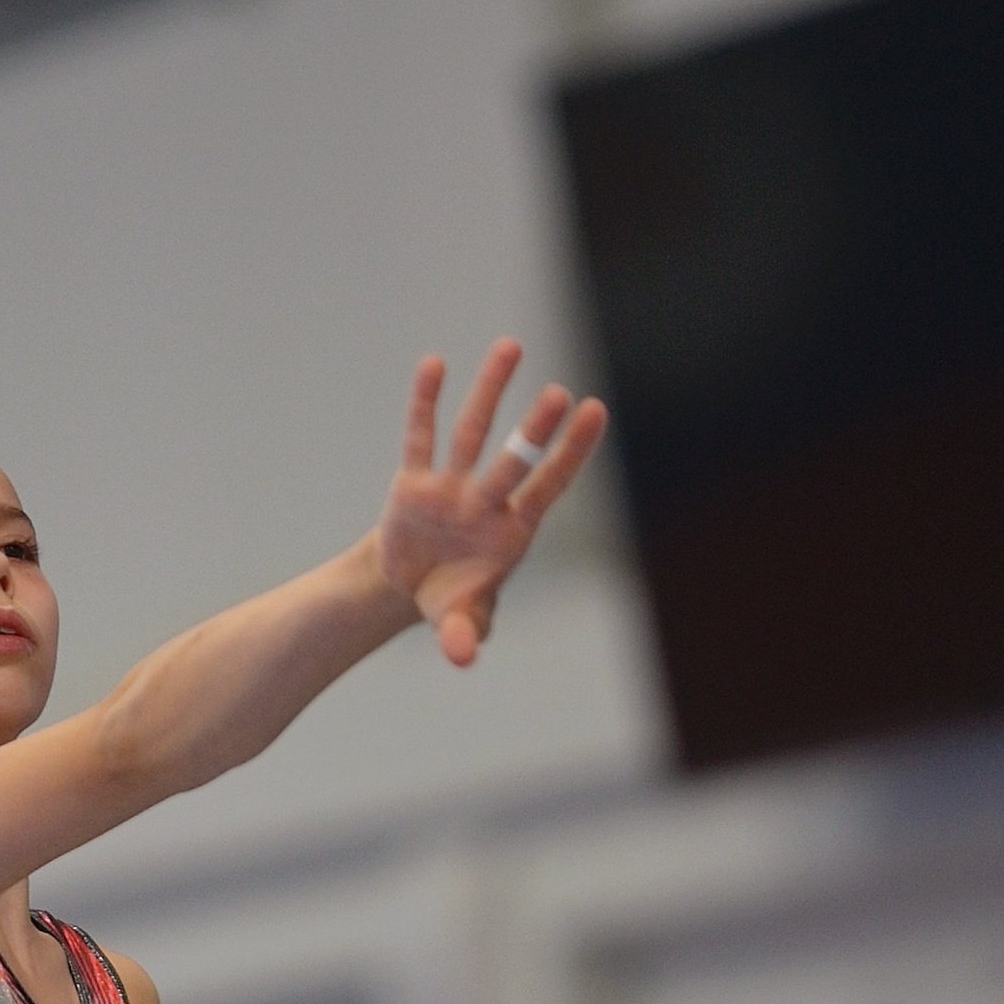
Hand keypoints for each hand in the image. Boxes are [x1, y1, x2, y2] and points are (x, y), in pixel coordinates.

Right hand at [372, 341, 607, 667]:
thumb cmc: (450, 598)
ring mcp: (451, 486)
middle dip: (534, 431)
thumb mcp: (457, 620)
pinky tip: (435, 365)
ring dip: (490, 392)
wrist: (408, 586)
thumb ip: (462, 634)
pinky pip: (421, 437)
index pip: (548, 486)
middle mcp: (485, 500)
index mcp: (510, 531)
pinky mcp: (413, 483)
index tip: (596, 412)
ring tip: (512, 346)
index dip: (570, 453)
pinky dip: (425, 402)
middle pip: (513, 460)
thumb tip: (463, 657)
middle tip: (560, 394)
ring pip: (473, 432)